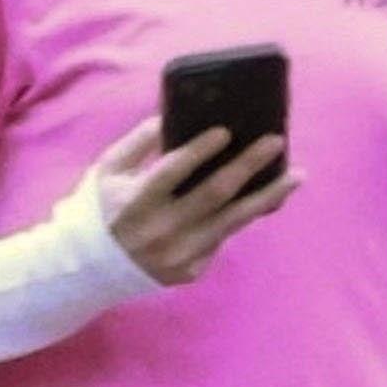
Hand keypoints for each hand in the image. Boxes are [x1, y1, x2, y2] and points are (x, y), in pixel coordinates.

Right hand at [90, 116, 296, 287]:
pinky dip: (244, 215)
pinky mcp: (190, 271)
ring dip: (268, 196)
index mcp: (134, 202)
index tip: (226, 130)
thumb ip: (137, 143)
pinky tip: (267, 196)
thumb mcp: (106, 171)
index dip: (199, 150)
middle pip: (214, 194)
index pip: (171, 172)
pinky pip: (222, 237)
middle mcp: (160, 231)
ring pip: (232, 221)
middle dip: (248, 165)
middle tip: (275, 141)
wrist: (90, 270)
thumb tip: (172, 115)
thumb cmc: (100, 208)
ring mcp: (178, 255)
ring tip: (296, 175)